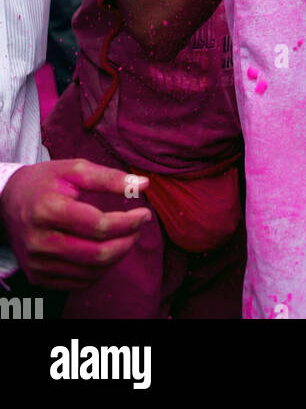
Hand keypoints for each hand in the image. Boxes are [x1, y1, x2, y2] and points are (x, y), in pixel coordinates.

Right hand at [0, 160, 150, 288]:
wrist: (9, 202)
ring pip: (91, 272)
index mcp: (48, 210)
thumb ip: (110, 178)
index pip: (98, 226)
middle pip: (97, 254)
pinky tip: (106, 250)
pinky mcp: (38, 276)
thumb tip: (144, 184)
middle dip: (127, 241)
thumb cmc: (46, 182)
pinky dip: (100, 270)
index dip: (128, 222)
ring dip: (117, 256)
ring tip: (126, 236)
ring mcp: (37, 263)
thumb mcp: (75, 169)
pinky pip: (79, 282)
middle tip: (139, 227)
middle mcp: (40, 241)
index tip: (145, 214)